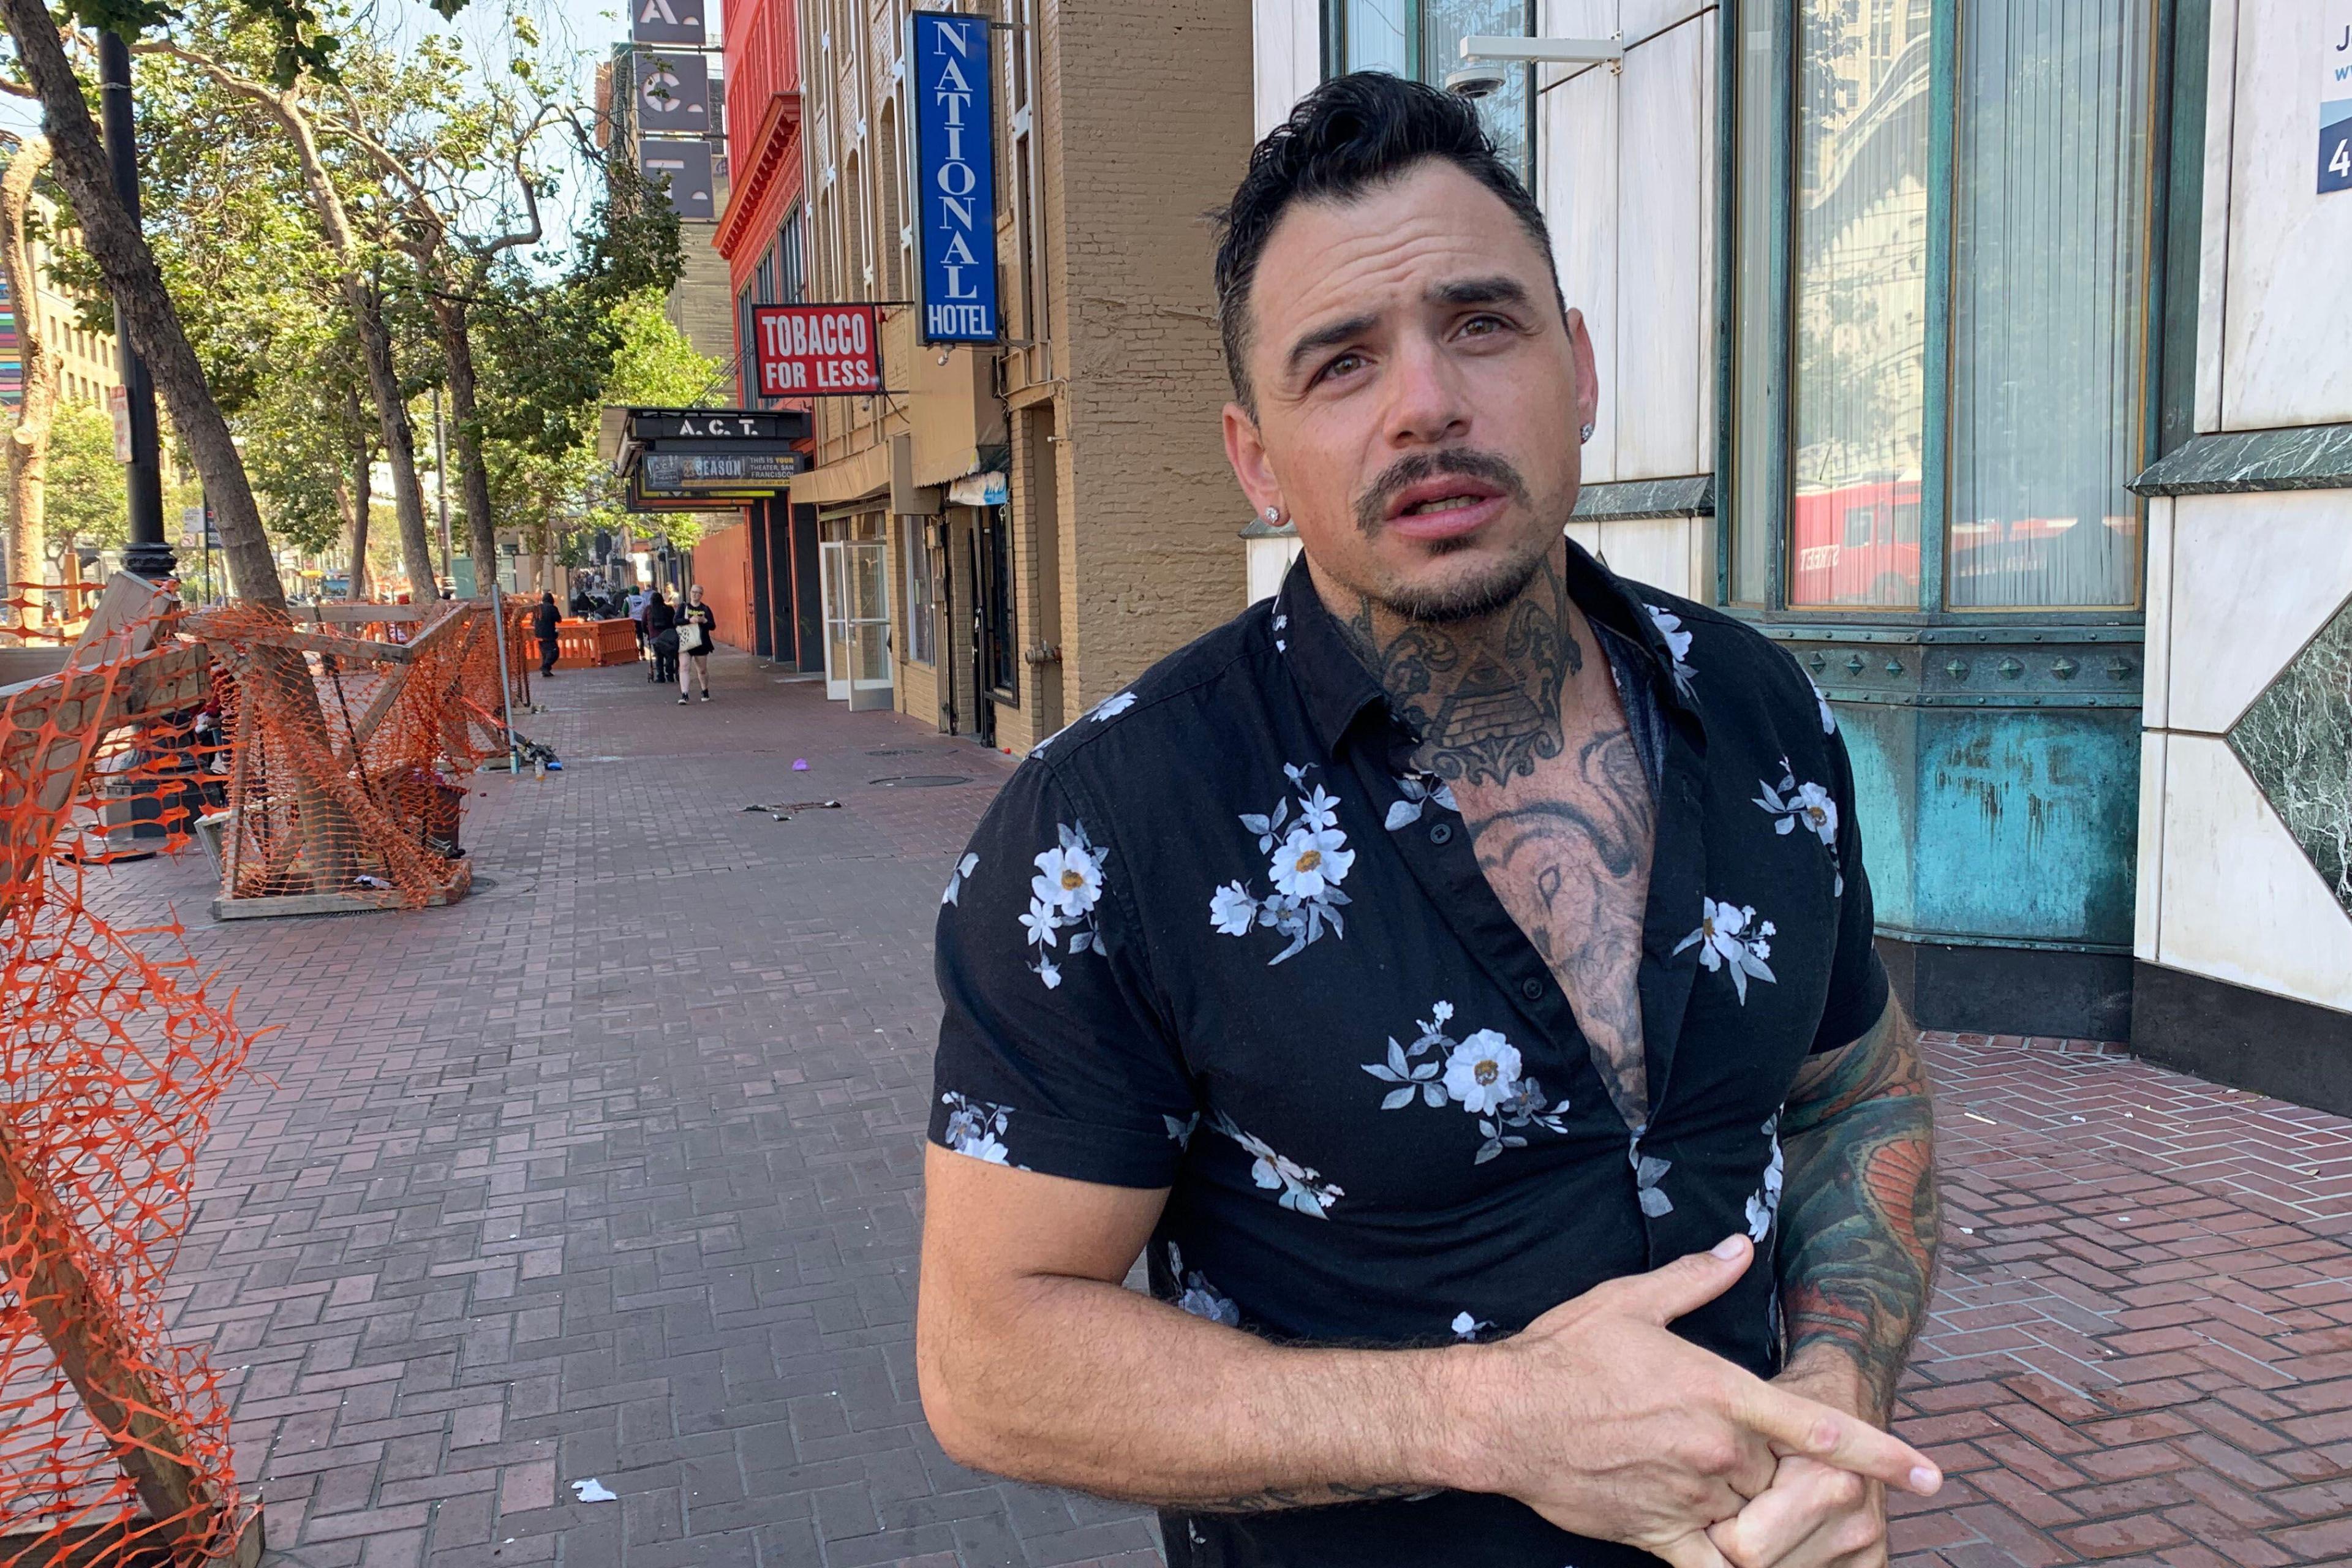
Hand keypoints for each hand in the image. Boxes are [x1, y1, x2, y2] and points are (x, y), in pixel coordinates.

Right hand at [1441, 1235, 1939, 1567]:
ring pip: (1758, 1517)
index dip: (1882, 1454)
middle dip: (1785, 1471)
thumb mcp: (1629, 1301)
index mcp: (1717, 1393)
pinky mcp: (1658, 1535)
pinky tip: (1748, 1559)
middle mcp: (1715, 1452)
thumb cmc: (1564, 1354)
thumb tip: (1741, 1248)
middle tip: (1743, 1447)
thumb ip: (1697, 1279)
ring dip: (1760, 1508)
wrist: (1499, 1417)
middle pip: (1787, 1477)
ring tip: (1726, 1485)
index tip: (1931, 1473)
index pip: (1817, 1431)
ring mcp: (1688, 1500)